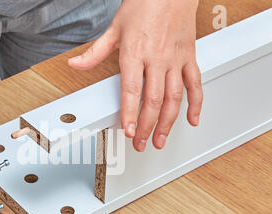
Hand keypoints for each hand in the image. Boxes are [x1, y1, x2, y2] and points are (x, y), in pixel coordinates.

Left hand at [69, 0, 202, 151]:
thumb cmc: (145, 3)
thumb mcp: (115, 27)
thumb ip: (95, 52)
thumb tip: (75, 64)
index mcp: (135, 52)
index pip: (131, 90)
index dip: (130, 113)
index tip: (127, 131)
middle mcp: (157, 58)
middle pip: (153, 100)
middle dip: (146, 126)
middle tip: (140, 143)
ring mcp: (175, 59)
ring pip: (174, 97)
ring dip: (168, 122)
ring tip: (159, 139)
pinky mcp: (189, 57)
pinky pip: (195, 84)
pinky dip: (196, 104)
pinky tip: (191, 120)